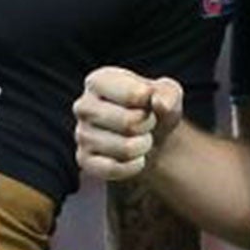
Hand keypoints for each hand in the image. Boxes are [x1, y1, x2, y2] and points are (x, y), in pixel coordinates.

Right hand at [75, 67, 183, 182]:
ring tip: (140, 139)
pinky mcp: (83, 160)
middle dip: (147, 126)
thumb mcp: (168, 93)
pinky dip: (133, 166)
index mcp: (99, 80)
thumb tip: (160, 104)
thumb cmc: (153, 108)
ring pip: (124, 149)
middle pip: (128, 123)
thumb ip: (168, 93)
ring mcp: (81, 134)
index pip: (134, 95)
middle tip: (146, 123)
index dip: (150, 103)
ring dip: (143, 146)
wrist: (148, 136)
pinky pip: (114, 169)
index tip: (148, 102)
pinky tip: (135, 158)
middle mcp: (83, 105)